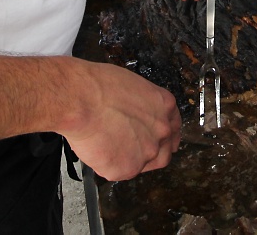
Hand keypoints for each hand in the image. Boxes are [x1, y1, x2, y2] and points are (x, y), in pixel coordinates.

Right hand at [62, 60, 181, 180]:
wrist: (82, 100)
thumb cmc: (99, 86)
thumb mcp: (132, 86)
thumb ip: (142, 106)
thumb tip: (135, 116)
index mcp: (165, 106)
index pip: (174, 127)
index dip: (164, 135)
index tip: (158, 139)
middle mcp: (161, 131)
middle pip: (163, 150)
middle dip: (148, 151)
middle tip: (129, 147)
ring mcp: (146, 153)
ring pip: (141, 164)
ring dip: (128, 158)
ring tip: (108, 145)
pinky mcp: (127, 169)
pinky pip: (116, 171)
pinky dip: (105, 163)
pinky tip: (96, 148)